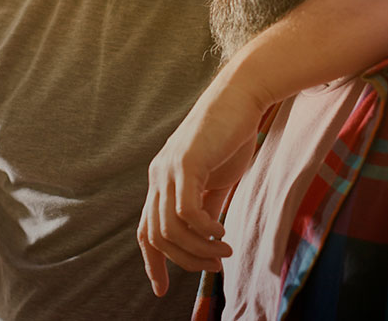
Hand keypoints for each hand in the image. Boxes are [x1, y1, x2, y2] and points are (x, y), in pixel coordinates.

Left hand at [137, 57, 269, 295]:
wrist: (241, 97)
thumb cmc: (231, 136)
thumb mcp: (217, 179)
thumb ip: (208, 207)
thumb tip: (208, 240)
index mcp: (162, 182)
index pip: (146, 232)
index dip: (152, 263)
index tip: (160, 290)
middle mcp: (158, 177)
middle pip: (156, 237)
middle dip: (185, 261)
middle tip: (215, 268)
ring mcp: (169, 169)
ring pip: (169, 228)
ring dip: (197, 249)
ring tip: (223, 252)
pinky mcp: (186, 162)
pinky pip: (186, 211)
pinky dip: (204, 229)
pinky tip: (221, 233)